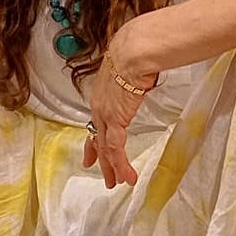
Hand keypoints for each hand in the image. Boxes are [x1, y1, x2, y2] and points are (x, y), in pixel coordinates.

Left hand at [83, 42, 157, 187]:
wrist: (133, 52)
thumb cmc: (135, 52)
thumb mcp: (130, 68)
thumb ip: (132, 77)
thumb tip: (144, 76)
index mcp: (102, 93)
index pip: (95, 121)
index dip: (94, 137)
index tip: (92, 150)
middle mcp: (99, 106)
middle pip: (97, 137)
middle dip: (99, 157)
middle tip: (101, 173)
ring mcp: (105, 115)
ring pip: (105, 147)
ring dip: (111, 167)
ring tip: (115, 182)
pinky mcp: (116, 121)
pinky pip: (116, 149)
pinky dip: (121, 165)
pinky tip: (127, 177)